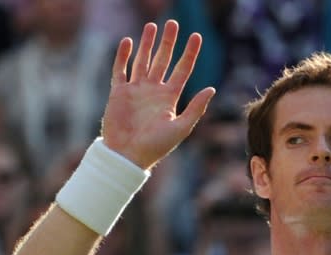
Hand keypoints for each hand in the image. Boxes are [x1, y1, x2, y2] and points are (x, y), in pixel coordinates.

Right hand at [102, 21, 215, 168]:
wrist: (128, 156)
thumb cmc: (156, 147)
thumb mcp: (181, 127)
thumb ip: (196, 108)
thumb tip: (212, 88)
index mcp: (169, 98)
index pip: (183, 69)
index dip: (190, 53)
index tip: (197, 36)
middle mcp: (153, 91)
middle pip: (163, 60)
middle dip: (168, 42)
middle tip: (173, 23)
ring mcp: (135, 90)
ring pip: (142, 61)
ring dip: (147, 44)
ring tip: (152, 26)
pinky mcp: (118, 93)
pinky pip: (120, 70)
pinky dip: (123, 56)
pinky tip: (128, 42)